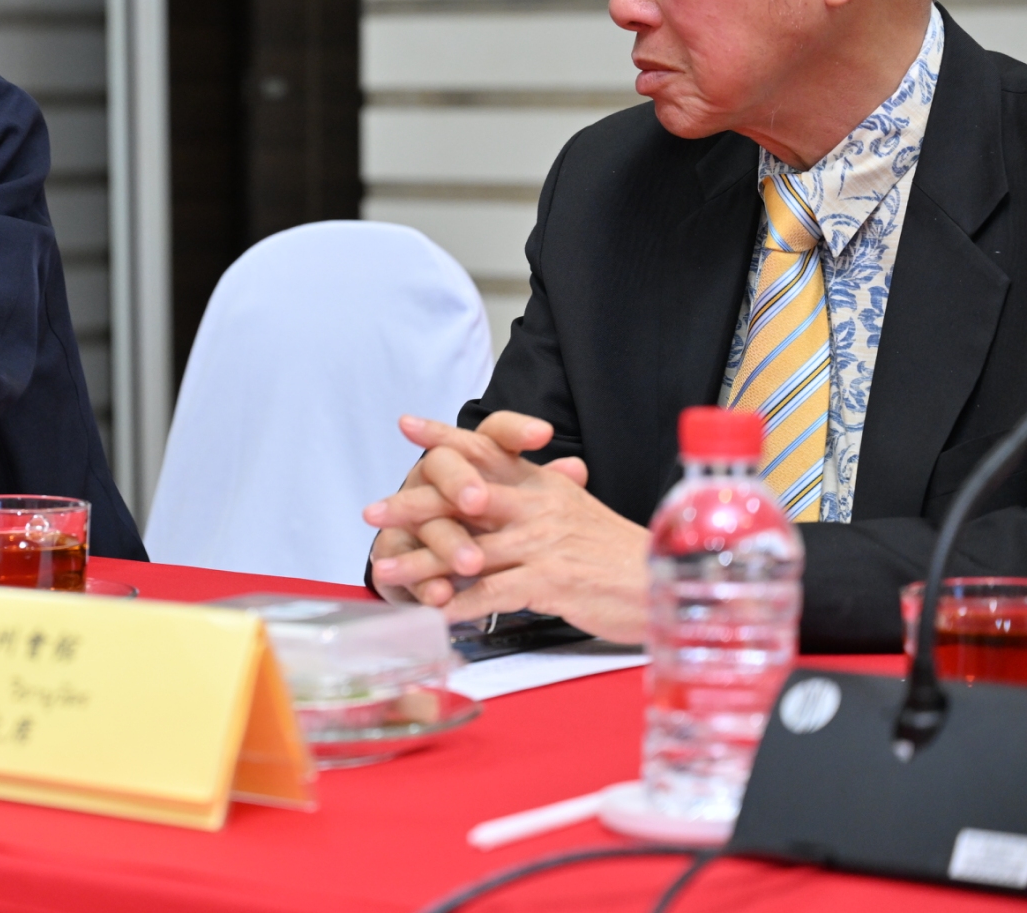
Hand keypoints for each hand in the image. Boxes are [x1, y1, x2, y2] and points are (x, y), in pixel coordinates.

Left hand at [364, 413, 651, 644]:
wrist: (669, 582)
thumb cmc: (621, 556)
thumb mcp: (579, 514)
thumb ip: (543, 499)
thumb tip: (514, 487)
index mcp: (544, 485)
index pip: (488, 449)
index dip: (445, 436)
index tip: (407, 425)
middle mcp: (539, 507)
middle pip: (464, 496)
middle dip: (413, 504)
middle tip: (372, 512)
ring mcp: (543, 543)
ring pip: (469, 549)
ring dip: (422, 563)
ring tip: (386, 570)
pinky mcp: (550, 581)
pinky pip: (493, 593)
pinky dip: (459, 605)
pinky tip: (433, 614)